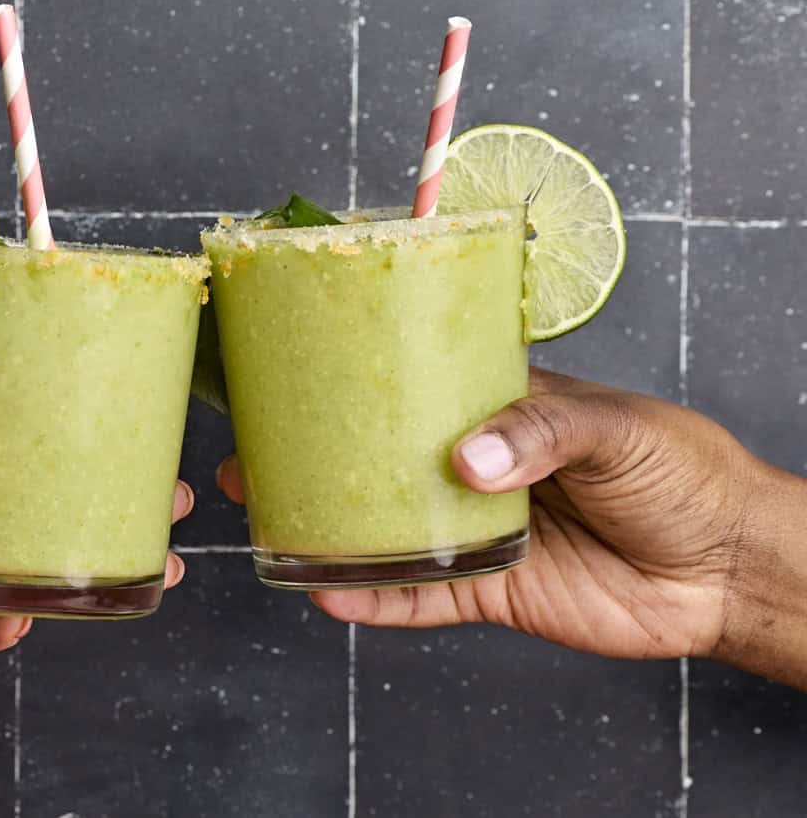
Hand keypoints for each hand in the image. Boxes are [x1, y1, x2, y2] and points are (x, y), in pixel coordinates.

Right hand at [218, 368, 806, 686]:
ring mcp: (479, 531)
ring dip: (331, 529)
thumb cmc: (682, 471)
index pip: (415, 390)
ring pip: (389, 530)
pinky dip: (377, 598)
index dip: (356, 388)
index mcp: (502, 411)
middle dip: (319, 461)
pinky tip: (330, 593)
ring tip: (268, 523)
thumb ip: (543, 431)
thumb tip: (467, 462)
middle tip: (252, 460)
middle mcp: (478, 469)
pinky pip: (422, 598)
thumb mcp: (616, 427)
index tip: (295, 379)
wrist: (727, 567)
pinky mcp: (491, 590)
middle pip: (383, 463)